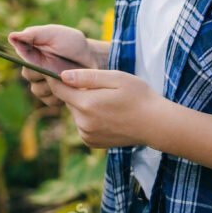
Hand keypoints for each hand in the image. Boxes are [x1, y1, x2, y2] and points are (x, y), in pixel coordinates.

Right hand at [9, 24, 95, 107]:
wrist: (94, 60)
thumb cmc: (74, 43)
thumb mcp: (55, 34)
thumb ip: (34, 34)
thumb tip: (11, 36)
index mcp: (32, 52)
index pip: (21, 59)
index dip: (31, 61)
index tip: (41, 61)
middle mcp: (35, 68)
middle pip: (28, 76)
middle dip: (42, 73)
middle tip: (57, 68)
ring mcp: (44, 83)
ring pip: (37, 90)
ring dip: (51, 85)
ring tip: (66, 77)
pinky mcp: (53, 96)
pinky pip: (49, 101)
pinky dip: (59, 96)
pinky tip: (69, 88)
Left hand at [47, 68, 163, 148]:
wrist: (156, 124)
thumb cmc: (138, 96)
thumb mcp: (116, 78)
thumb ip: (87, 77)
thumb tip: (62, 75)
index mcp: (86, 104)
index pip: (58, 89)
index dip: (56, 78)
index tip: (56, 70)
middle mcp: (82, 123)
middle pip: (68, 101)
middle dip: (76, 92)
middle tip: (99, 87)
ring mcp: (86, 135)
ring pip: (76, 113)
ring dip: (84, 105)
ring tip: (107, 102)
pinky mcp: (92, 142)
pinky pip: (82, 124)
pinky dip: (89, 118)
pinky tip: (107, 114)